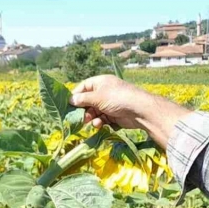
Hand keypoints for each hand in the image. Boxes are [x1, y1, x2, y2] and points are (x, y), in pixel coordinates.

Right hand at [69, 75, 190, 147]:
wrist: (139, 110)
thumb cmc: (117, 98)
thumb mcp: (97, 97)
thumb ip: (82, 99)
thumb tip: (70, 100)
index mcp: (100, 82)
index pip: (83, 87)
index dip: (76, 96)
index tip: (69, 105)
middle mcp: (104, 92)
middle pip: (87, 101)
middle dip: (83, 110)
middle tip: (79, 118)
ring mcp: (109, 104)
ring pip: (94, 111)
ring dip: (91, 117)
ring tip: (91, 121)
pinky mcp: (113, 115)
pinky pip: (102, 118)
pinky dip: (99, 122)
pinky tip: (100, 124)